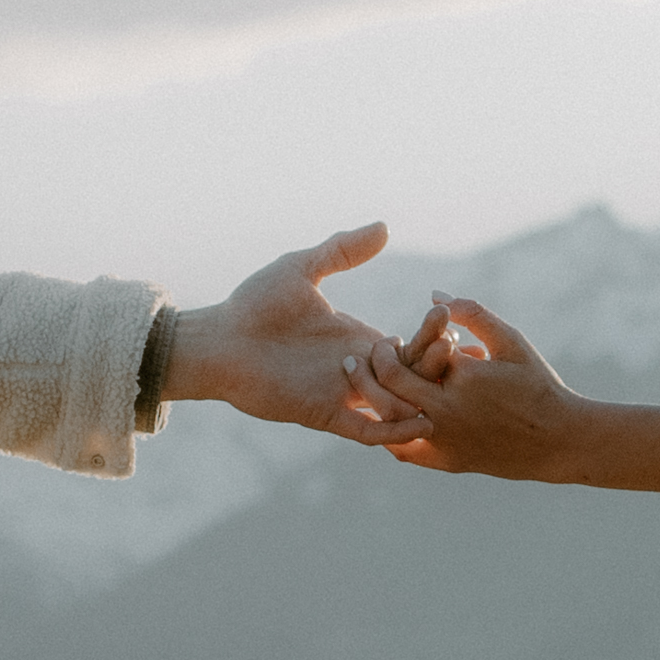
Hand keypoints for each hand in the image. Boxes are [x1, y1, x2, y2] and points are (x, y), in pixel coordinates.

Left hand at [161, 222, 431, 445]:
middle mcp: (359, 370)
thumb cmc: (254, 305)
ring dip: (412, 391)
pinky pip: (370, 433)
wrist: (218, 340)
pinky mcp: (325, 415)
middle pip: (416, 379)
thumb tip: (383, 226)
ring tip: (406, 365)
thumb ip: (341, 250)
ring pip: (399, 407)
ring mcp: (344, 395)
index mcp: (359, 338)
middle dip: (433, 364)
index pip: (414, 346)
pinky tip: (417, 420)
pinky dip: (396, 431)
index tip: (442, 313)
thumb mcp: (301, 269)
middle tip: (441, 342)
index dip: (433, 335)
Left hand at [346, 293, 579, 475]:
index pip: (406, 358)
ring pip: (388, 421)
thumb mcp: (511, 341)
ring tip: (368, 383)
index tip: (394, 339)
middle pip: (386, 387)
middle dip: (373, 366)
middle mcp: (446, 412)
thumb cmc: (537, 384)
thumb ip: (473, 312)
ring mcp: (443, 441)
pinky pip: (403, 448)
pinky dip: (390, 430)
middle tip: (366, 355)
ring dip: (373, 398)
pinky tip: (388, 415)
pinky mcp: (445, 461)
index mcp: (460, 378)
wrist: (558, 440)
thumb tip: (433, 294)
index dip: (393, 347)